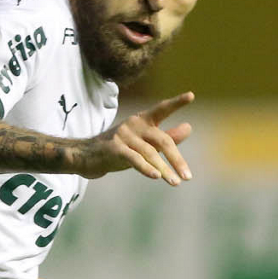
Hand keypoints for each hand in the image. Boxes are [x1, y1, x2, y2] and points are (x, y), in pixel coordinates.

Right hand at [80, 92, 194, 185]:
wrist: (86, 156)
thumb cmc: (119, 148)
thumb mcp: (143, 143)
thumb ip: (165, 136)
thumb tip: (189, 127)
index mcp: (143, 120)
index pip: (162, 109)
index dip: (176, 103)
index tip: (191, 96)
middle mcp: (134, 124)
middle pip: (162, 140)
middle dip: (176, 159)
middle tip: (188, 176)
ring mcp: (124, 135)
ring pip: (150, 153)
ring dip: (164, 170)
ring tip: (175, 182)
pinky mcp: (114, 148)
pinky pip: (134, 159)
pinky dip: (146, 168)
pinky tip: (156, 176)